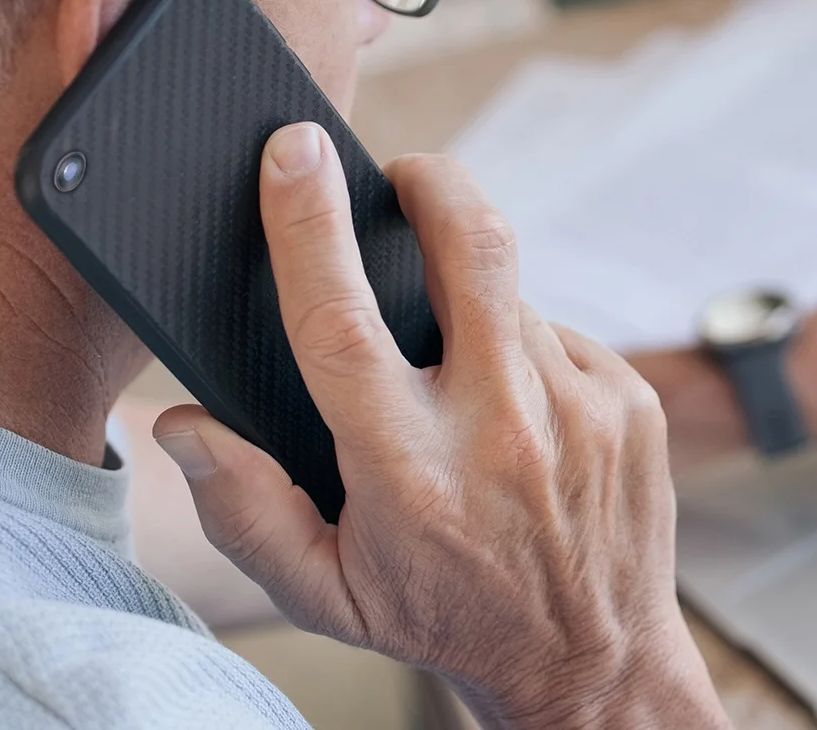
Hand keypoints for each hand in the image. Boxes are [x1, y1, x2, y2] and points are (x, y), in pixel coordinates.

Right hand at [152, 125, 723, 729]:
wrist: (594, 665)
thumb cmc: (442, 620)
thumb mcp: (323, 594)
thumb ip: (243, 511)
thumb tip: (184, 426)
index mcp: (408, 471)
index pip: (340, 319)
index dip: (307, 223)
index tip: (291, 150)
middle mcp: (501, 429)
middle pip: (469, 243)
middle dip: (429, 182)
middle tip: (399, 177)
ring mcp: (580, 409)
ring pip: (512, 292)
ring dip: (474, 302)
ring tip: (456, 370)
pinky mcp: (632, 401)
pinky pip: (560, 335)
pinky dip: (528, 352)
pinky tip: (520, 413)